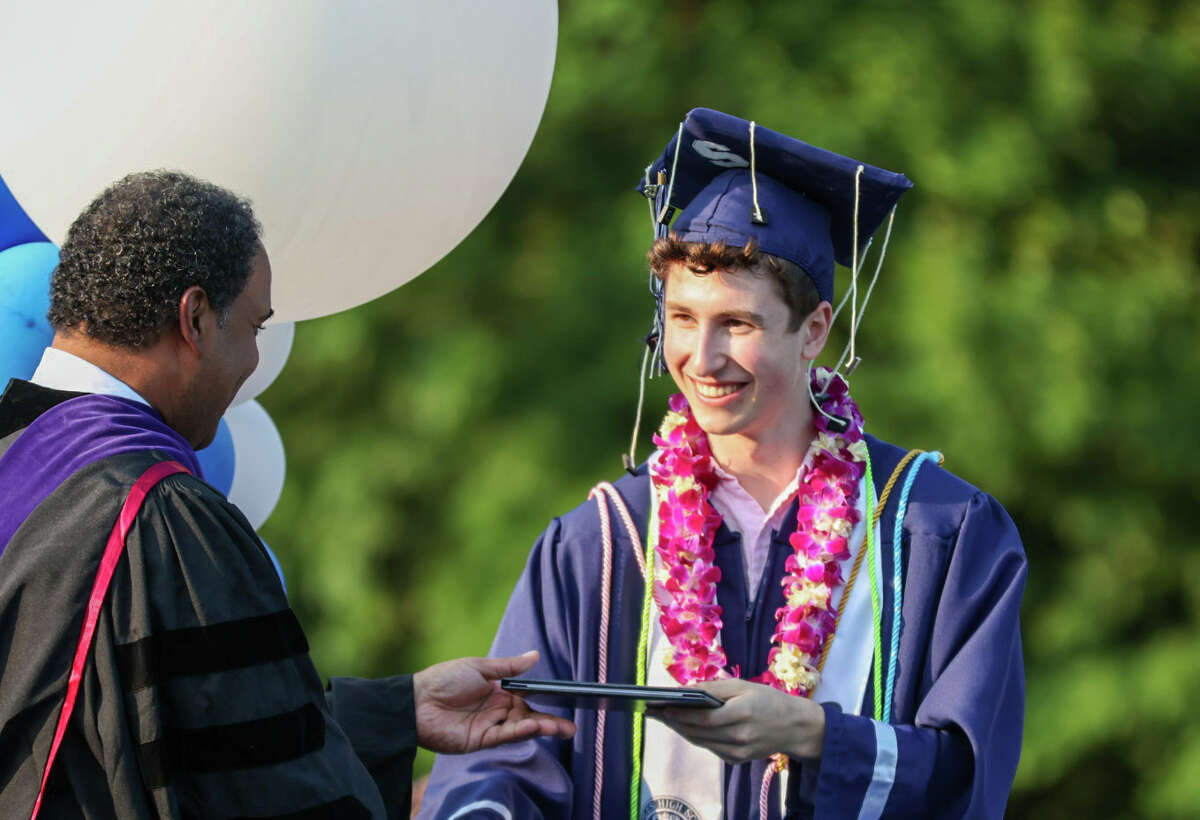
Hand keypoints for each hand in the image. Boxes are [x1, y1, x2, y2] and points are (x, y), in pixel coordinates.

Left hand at [412, 650, 575, 753]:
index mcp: (498, 691)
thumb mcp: (480, 667)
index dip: (545, 701)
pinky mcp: (480, 740)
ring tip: (562, 729)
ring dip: (540, 728)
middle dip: (550, 722)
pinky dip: (520, 732)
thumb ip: (509, 667)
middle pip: (529, 716)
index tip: (566, 702)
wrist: (416, 702)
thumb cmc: (444, 679)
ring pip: (520, 728)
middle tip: (572, 728)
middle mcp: (496, 710)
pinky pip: (505, 736)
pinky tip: (534, 726)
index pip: (527, 698)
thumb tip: (535, 655)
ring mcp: (489, 726)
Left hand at [646, 678, 824, 764]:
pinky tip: (684, 726)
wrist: (794, 727)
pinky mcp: (737, 760)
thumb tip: (685, 690)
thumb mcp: (744, 686)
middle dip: (674, 721)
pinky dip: (696, 737)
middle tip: (654, 712)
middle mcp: (740, 737)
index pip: (703, 717)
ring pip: (701, 742)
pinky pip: (710, 748)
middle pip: (698, 732)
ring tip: (664, 717)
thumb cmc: (767, 700)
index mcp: (742, 714)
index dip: (680, 713)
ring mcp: (738, 752)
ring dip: (681, 730)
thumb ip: (714, 689)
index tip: (661, 706)